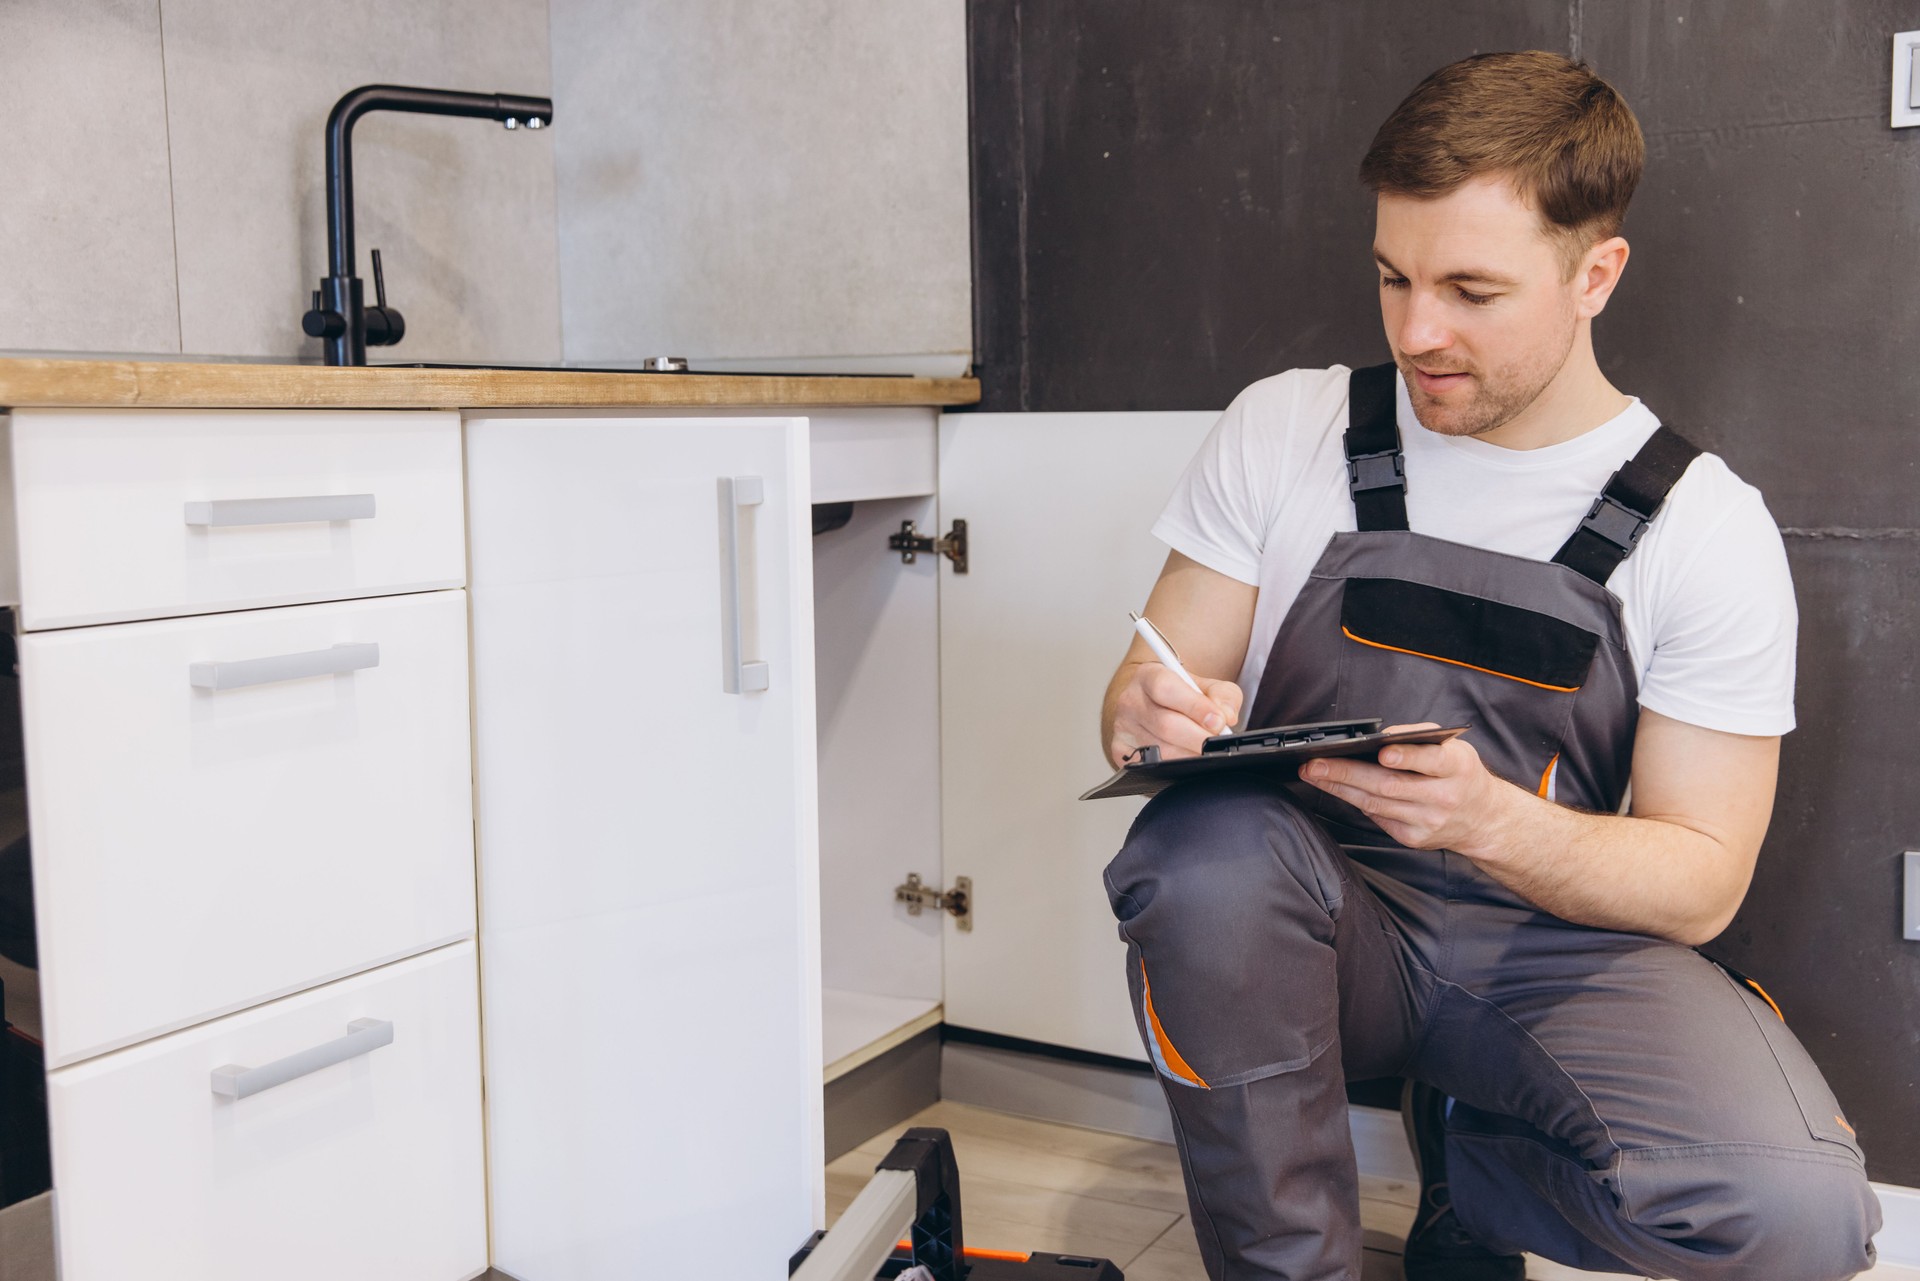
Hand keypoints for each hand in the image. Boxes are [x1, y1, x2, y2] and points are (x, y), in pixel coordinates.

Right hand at [1106, 663, 1243, 767]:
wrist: (1154, 706)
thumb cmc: (1182, 697)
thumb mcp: (1206, 687)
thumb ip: (1223, 696)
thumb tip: (1225, 717)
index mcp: (1149, 675)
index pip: (1167, 689)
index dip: (1195, 707)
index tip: (1219, 721)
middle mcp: (1130, 699)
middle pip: (1165, 725)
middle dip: (1199, 738)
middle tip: (1218, 744)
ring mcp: (1122, 727)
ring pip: (1160, 750)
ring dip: (1189, 755)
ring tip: (1205, 752)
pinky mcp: (1119, 750)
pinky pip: (1149, 766)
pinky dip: (1173, 769)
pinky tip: (1185, 761)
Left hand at [1297, 724, 1514, 853]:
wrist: (1482, 819)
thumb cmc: (1460, 775)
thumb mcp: (1452, 748)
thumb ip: (1419, 738)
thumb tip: (1379, 738)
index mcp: (1457, 768)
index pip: (1432, 761)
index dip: (1407, 757)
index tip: (1383, 753)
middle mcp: (1444, 797)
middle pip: (1389, 786)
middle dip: (1347, 773)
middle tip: (1315, 764)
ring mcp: (1428, 822)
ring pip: (1376, 804)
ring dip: (1339, 788)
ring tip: (1313, 774)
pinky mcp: (1414, 839)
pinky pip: (1377, 817)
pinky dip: (1355, 801)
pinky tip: (1336, 790)